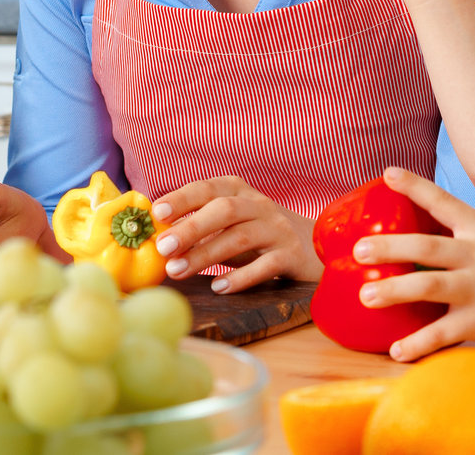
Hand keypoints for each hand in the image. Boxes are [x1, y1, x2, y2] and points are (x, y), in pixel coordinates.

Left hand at [152, 176, 321, 292]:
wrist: (317, 247)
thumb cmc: (261, 236)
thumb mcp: (233, 223)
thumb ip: (202, 225)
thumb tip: (158, 236)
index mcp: (240, 192)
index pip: (208, 188)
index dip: (182, 199)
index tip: (157, 214)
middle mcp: (260, 206)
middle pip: (224, 210)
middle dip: (191, 227)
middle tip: (163, 248)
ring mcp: (278, 230)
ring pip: (241, 237)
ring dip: (206, 254)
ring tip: (178, 271)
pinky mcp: (292, 256)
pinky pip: (266, 265)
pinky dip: (241, 277)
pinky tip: (219, 287)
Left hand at [354, 167, 474, 360]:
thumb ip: (467, 224)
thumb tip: (426, 207)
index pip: (443, 201)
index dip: (414, 186)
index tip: (386, 174)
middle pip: (427, 247)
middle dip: (390, 247)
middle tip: (359, 249)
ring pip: (429, 287)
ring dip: (394, 291)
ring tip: (365, 295)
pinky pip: (444, 333)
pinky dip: (418, 343)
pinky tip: (396, 350)